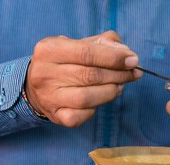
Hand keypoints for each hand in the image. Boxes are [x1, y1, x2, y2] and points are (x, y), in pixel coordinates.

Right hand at [25, 31, 141, 127]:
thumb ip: (103, 43)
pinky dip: (96, 108)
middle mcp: (44, 74)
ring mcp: (48, 97)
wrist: (36, 86)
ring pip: (87, 98)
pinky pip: (82, 115)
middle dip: (117, 75)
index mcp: (48, 50)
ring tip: (120, 86)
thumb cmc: (63, 62)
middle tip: (133, 74)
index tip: (132, 60)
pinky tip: (101, 99)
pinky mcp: (55, 116)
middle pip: (89, 76)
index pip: (87, 53)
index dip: (113, 58)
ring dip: (110, 92)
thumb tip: (126, 54)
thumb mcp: (77, 44)